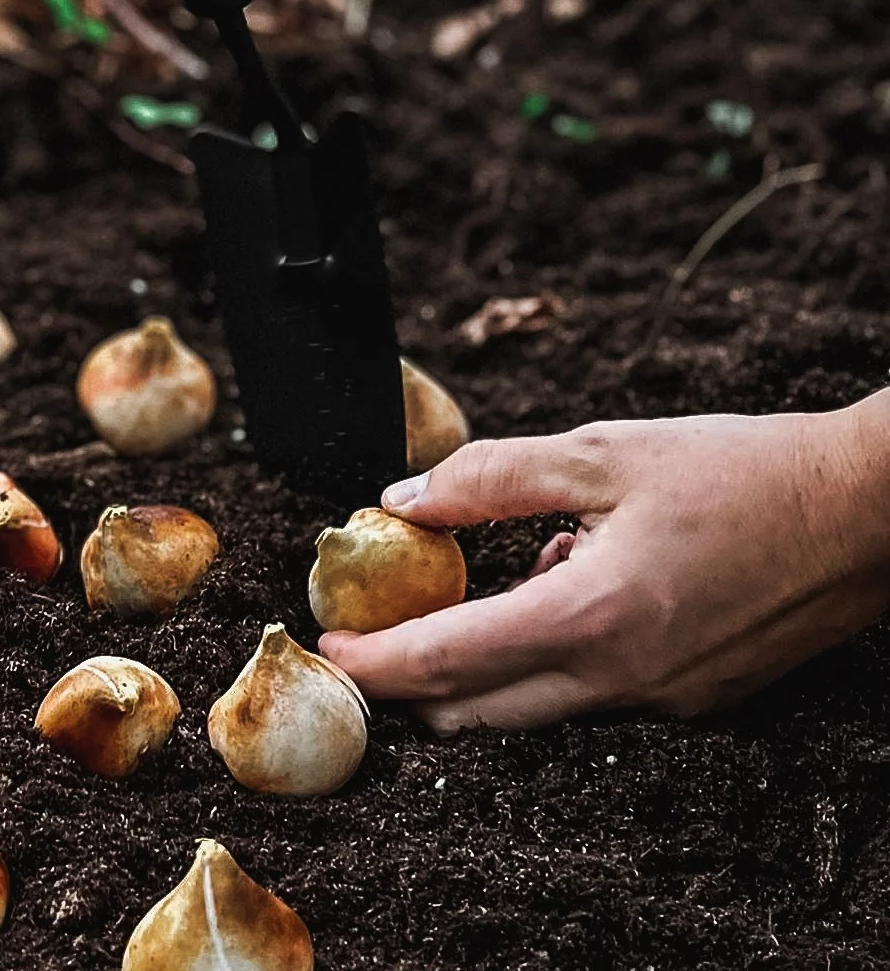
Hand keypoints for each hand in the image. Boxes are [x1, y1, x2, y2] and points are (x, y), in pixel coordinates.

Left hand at [319, 395, 889, 731]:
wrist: (869, 513)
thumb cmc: (741, 470)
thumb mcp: (603, 452)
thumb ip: (489, 479)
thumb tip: (404, 501)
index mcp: (593, 616)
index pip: (447, 662)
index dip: (376, 661)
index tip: (330, 648)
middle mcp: (622, 680)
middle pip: (475, 712)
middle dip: (410, 684)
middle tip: (373, 636)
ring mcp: (659, 703)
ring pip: (529, 711)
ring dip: (477, 671)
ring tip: (478, 591)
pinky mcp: (689, 705)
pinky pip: (587, 698)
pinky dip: (546, 660)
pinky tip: (566, 589)